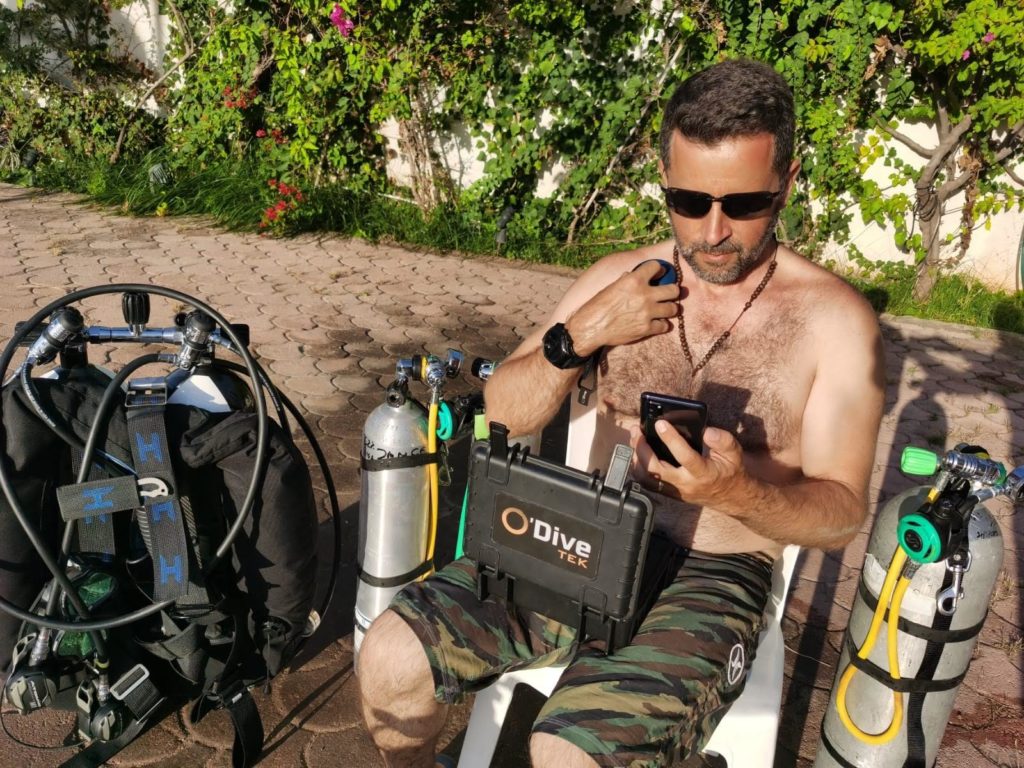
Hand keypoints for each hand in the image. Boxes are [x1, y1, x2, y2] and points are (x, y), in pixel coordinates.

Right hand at [565, 261, 678, 355]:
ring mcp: (647, 313)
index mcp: (634, 280)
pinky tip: (657, 323)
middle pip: (673, 289)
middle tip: (668, 293)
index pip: (656, 266)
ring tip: (665, 309)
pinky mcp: (647, 329)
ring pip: (673, 309)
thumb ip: (625, 281)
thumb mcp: (611, 287)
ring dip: (670, 308)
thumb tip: (632, 275)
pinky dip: (662, 325)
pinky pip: (665, 325)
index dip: (659, 269)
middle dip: (672, 291)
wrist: (590, 327)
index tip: (659, 274)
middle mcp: (644, 295)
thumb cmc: (597, 306)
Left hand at [630, 421, 746, 508]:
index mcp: (703, 473)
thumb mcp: (734, 454)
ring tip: (635, 439)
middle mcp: (686, 484)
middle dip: (641, 449)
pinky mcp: (670, 493)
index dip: (671, 439)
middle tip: (637, 430)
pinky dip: (640, 467)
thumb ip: (723, 441)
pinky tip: (639, 453)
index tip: (660, 423)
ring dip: (637, 458)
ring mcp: (676, 491)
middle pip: (655, 470)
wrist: (732, 497)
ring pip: (647, 478)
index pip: (684, 456)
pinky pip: (649, 483)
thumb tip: (706, 431)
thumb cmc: (731, 472)